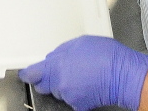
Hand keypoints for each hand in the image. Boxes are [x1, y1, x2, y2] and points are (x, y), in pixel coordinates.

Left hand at [19, 35, 147, 110]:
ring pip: (59, 91)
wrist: (122, 74)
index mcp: (58, 66)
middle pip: (45, 84)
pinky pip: (70, 99)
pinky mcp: (79, 106)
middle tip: (62, 68)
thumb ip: (61, 52)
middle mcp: (61, 84)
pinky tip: (86, 83)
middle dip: (49, 77)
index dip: (28, 73)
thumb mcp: (80, 43)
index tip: (25, 73)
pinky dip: (75, 92)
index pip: (34, 74)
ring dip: (64, 84)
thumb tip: (52, 58)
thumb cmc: (105, 55)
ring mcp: (69, 97)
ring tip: (81, 73)